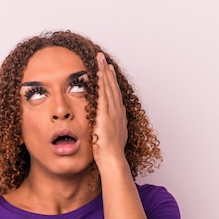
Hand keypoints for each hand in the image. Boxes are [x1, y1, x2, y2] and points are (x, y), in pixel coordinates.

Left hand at [93, 52, 128, 171]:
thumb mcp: (113, 136)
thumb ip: (112, 125)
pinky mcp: (105, 115)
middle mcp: (117, 111)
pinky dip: (103, 83)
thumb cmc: (111, 153)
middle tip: (103, 58)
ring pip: (109, 87)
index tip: (108, 71)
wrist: (113, 160)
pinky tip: (100, 73)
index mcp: (118, 116)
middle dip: (108, 72)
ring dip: (105, 72)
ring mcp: (112, 112)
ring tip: (100, 59)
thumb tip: (113, 118)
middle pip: (113, 87)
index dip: (112, 82)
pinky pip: (104, 95)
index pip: (115, 94)